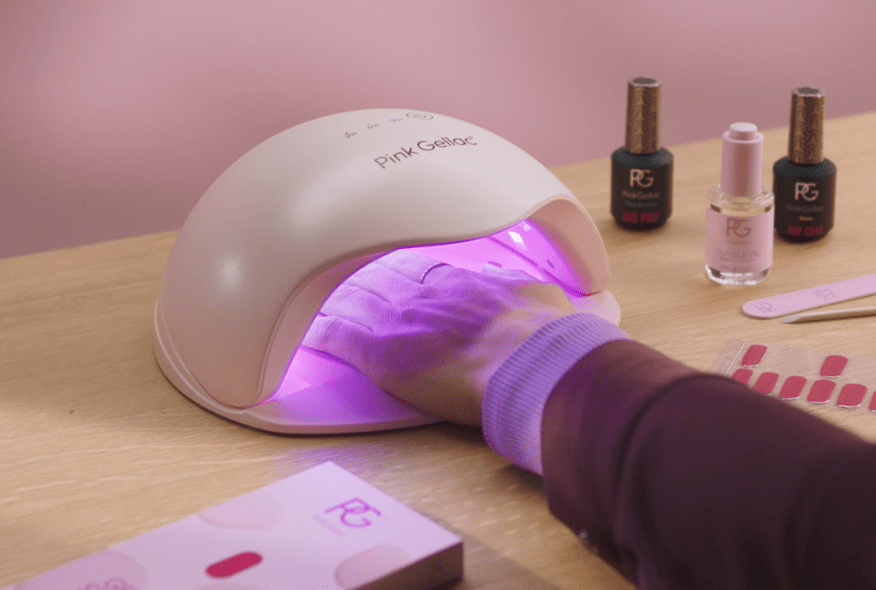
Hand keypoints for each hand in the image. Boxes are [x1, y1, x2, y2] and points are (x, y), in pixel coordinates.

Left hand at [301, 250, 575, 424]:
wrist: (527, 363)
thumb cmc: (541, 338)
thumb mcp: (542, 297)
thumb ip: (521, 287)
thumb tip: (512, 282)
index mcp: (459, 284)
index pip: (418, 269)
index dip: (400, 270)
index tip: (392, 270)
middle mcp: (423, 296)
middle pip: (379, 279)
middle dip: (361, 278)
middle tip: (343, 278)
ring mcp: (398, 322)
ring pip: (353, 302)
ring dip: (336, 300)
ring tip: (319, 299)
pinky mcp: (379, 354)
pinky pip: (338, 335)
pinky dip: (321, 331)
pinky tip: (308, 331)